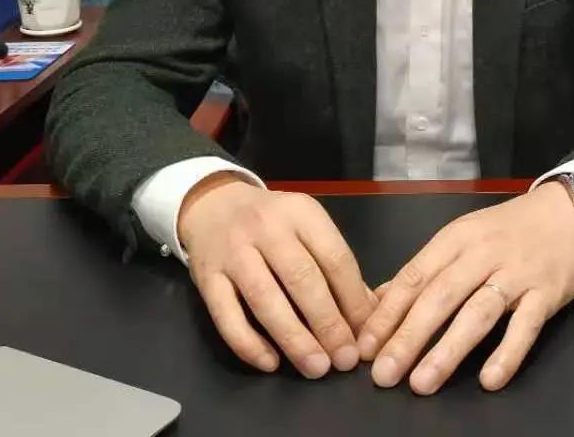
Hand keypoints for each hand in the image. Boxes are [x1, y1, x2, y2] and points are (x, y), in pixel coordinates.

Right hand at [178, 173, 376, 378]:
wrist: (214, 205)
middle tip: (345, 359)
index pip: (334, 258)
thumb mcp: (306, 226)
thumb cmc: (272, 222)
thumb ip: (334, 264)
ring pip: (265, 299)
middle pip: (302, 279)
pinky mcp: (206, 277)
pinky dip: (249, 344)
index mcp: (301, 212)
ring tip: (317, 368)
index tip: (366, 335)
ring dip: (294, 339)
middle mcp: (267, 228)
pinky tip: (271, 364)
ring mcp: (233, 252)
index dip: (353, 300)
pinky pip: (227, 317)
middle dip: (328, 324)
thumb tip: (367, 314)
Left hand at [357, 181, 573, 394]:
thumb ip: (424, 270)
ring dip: (448, 349)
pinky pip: (526, 325)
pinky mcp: (546, 292)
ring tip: (422, 382)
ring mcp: (516, 273)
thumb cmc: (507, 230)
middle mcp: (482, 254)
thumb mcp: (462, 237)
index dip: (388, 313)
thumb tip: (378, 301)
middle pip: (440, 297)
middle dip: (408, 337)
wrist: (567, 211)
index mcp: (455, 239)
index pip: (414, 276)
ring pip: (477, 312)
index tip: (366, 346)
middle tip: (384, 373)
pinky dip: (507, 352)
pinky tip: (489, 380)